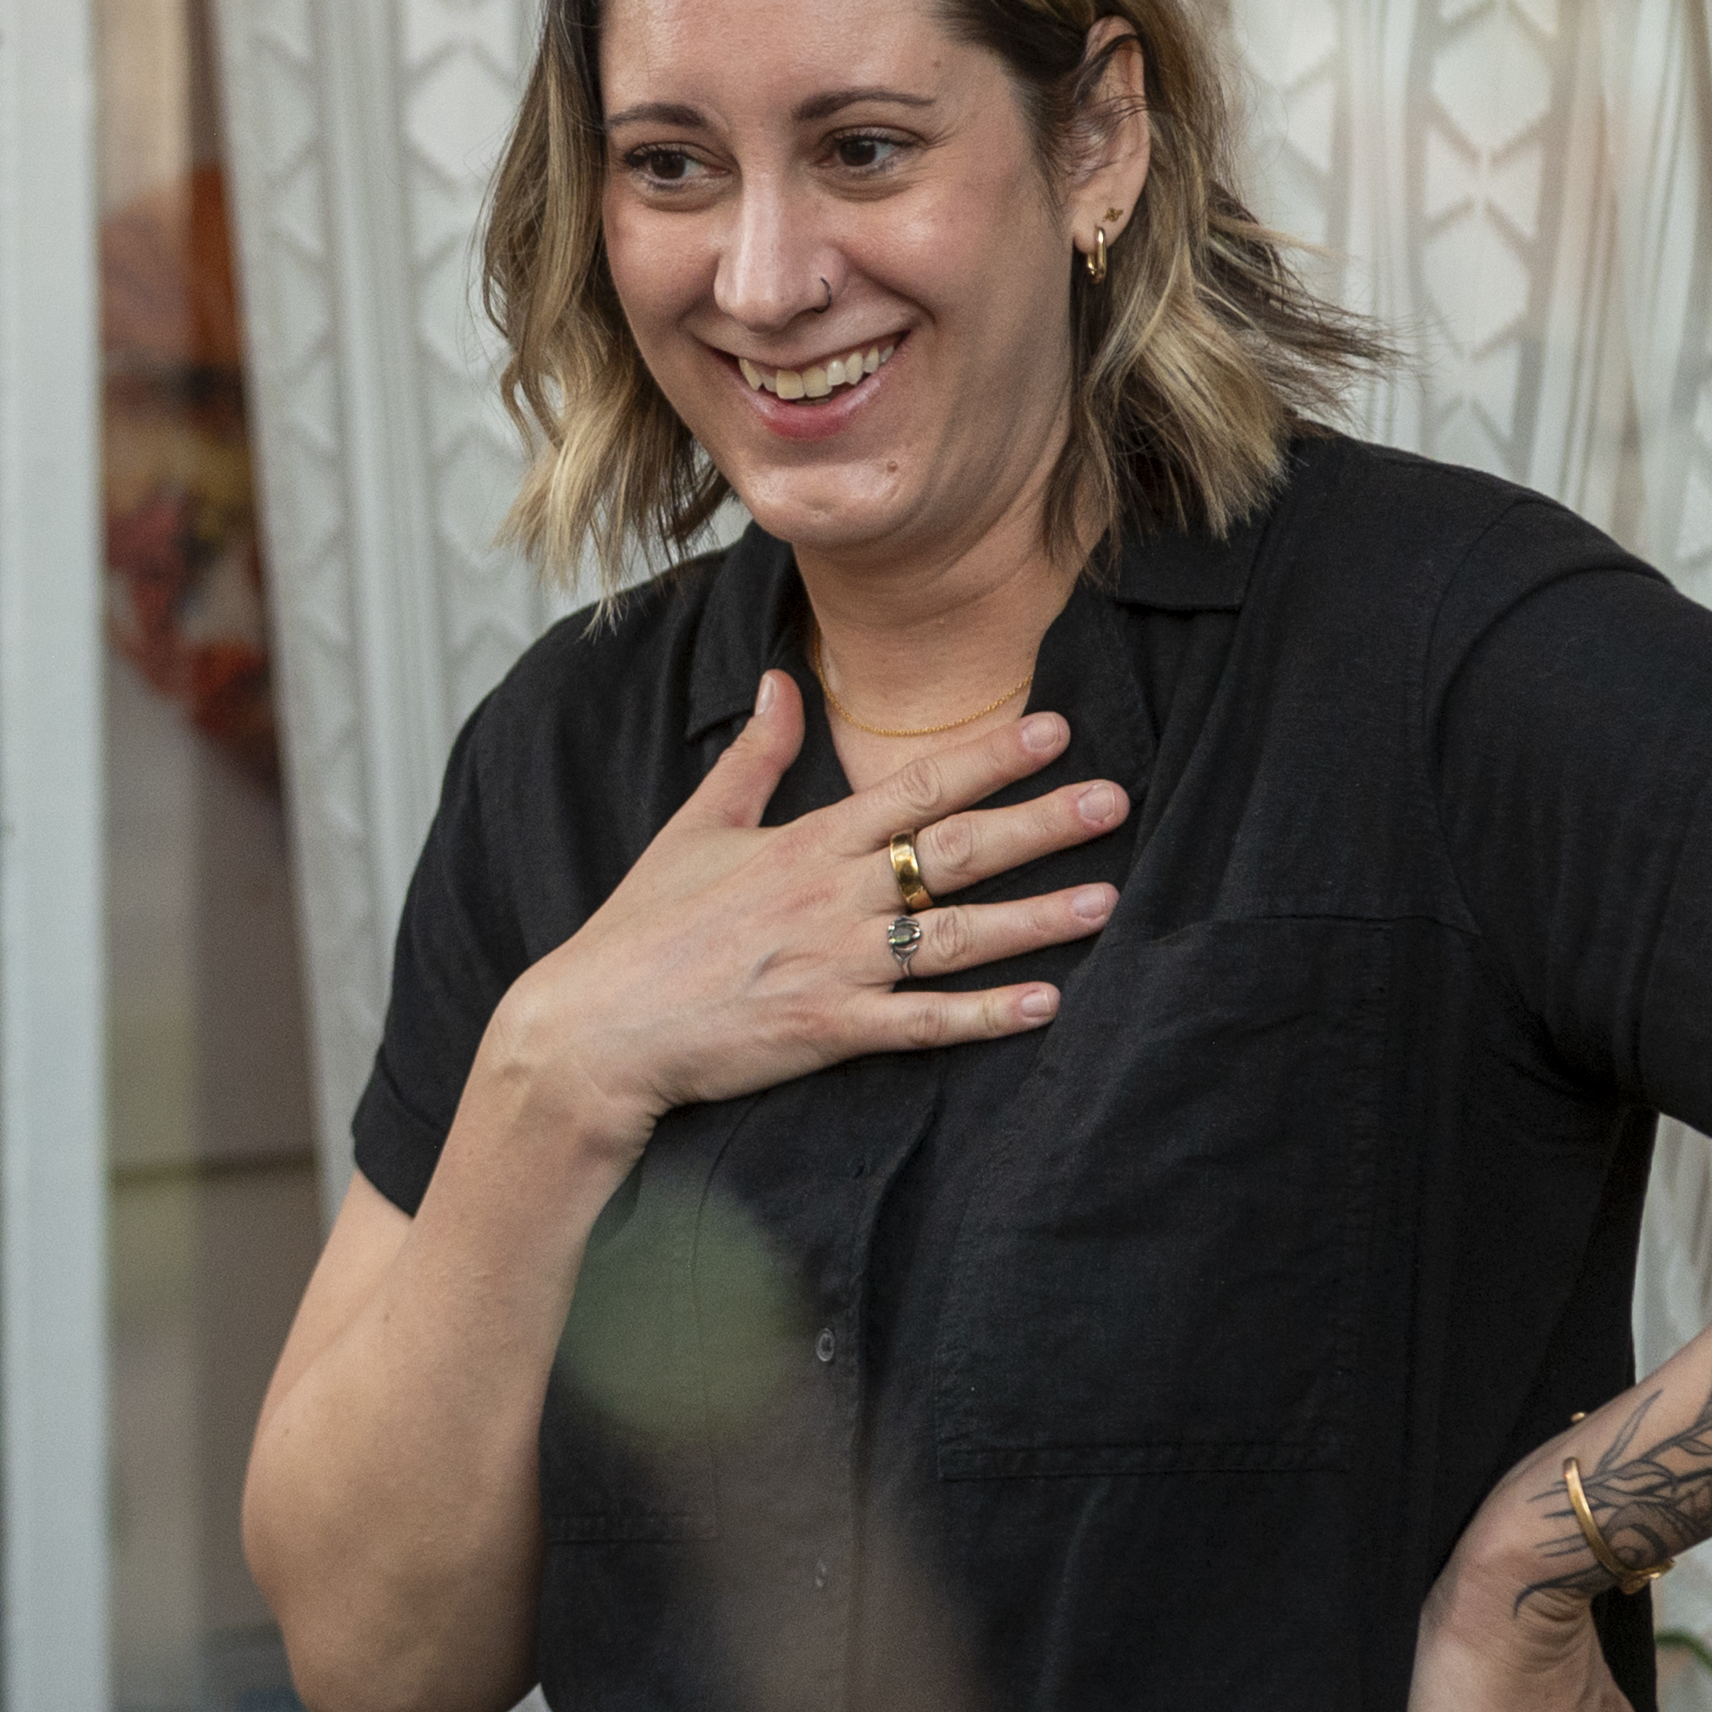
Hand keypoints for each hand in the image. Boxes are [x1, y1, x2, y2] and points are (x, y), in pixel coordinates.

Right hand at [479, 674, 1126, 1152]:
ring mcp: (837, 966)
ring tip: (1107, 900)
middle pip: (957, 852)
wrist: (596, 1028)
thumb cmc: (642, 929)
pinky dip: (986, 1016)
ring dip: (1038, 918)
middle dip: (1042, 823)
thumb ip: (754, 756)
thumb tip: (783, 679)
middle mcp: (833, 898)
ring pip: (958, 935)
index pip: (916, 788)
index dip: (991, 757)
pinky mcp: (831, 1032)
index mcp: (806, 844)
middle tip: (1115, 801)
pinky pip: (924, 1024)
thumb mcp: (695, 827)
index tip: (1056, 731)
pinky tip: (1045, 1004)